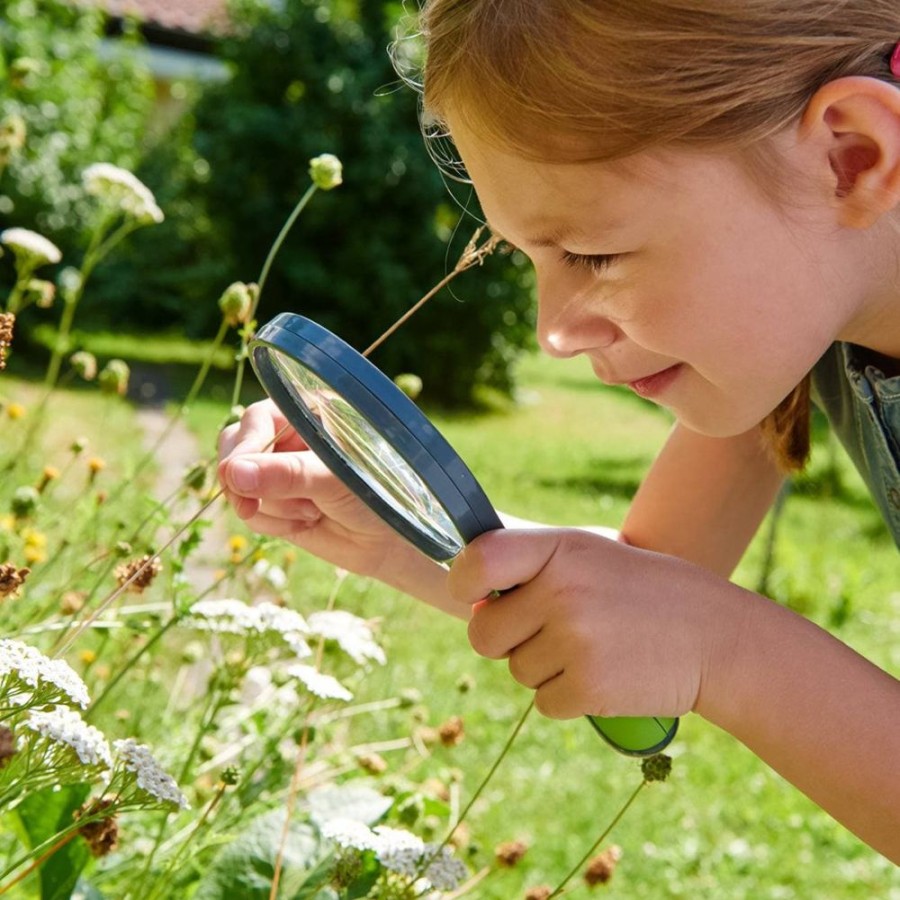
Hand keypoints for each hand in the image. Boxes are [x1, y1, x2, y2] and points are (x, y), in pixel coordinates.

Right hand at [217, 400, 435, 589]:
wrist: (391, 541)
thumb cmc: (378, 496)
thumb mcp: (337, 480)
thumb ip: (289, 474)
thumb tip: (234, 473)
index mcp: (309, 413)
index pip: (257, 419)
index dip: (244, 448)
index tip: (237, 478)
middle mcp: (289, 436)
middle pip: (235, 447)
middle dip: (247, 482)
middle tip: (252, 507)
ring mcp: (279, 469)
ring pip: (239, 484)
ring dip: (271, 507)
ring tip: (313, 512)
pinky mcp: (275, 501)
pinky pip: (250, 511)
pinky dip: (271, 524)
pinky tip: (306, 523)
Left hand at [450, 528, 740, 719]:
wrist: (716, 637)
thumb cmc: (642, 592)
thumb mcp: (589, 556)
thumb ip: (531, 570)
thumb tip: (473, 605)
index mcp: (560, 549)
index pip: (479, 562)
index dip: (465, 582)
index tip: (475, 594)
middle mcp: (562, 591)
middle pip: (483, 634)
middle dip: (505, 640)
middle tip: (550, 631)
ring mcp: (576, 640)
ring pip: (516, 671)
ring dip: (544, 669)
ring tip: (594, 647)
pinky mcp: (589, 687)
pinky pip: (543, 703)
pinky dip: (567, 696)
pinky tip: (605, 673)